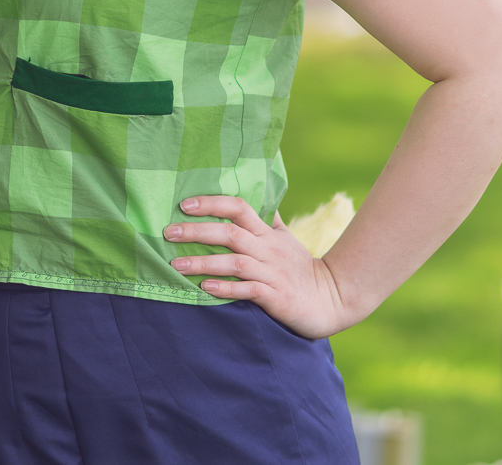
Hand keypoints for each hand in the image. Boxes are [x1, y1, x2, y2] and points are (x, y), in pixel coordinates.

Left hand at [164, 195, 353, 338]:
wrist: (333, 300)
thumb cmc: (301, 268)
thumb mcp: (285, 239)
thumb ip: (267, 220)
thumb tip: (252, 201)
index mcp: (267, 233)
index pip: (240, 207)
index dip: (212, 203)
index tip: (185, 204)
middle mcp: (267, 250)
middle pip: (230, 233)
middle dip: (197, 231)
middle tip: (168, 232)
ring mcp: (272, 273)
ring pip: (235, 263)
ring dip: (203, 263)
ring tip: (176, 265)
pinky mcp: (275, 297)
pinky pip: (248, 290)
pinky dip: (226, 288)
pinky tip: (205, 288)